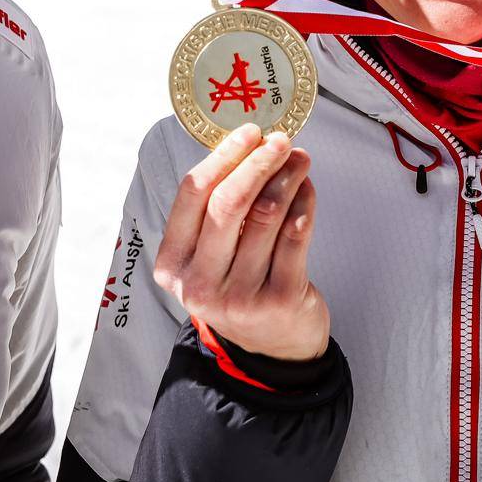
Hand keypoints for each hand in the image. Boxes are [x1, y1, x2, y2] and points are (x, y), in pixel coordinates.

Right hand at [153, 124, 328, 361]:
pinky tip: (308, 190)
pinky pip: (295, 236)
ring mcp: (240, 295)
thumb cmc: (238, 285)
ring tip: (299, 159)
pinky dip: (304, 204)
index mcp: (173, 264)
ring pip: (266, 216)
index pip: (192, 195)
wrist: (272, 349)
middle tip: (280, 140)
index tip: (247, 132)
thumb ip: (217, 210)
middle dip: (257, 163)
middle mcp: (200, 283)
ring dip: (287, 178)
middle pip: (227, 203)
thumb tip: (251, 146)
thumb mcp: (210, 256)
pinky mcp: (279, 299)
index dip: (222, 157)